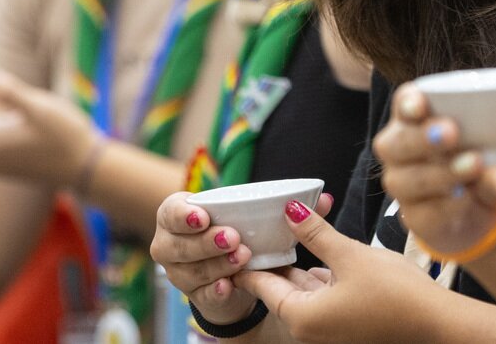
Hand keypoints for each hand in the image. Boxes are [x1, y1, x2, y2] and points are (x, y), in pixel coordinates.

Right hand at [150, 191, 332, 324]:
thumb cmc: (244, 235)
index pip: (170, 211)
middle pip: (179, 245)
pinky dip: (216, 290)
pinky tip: (228, 286)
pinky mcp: (195, 297)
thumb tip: (325, 198)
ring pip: (191, 271)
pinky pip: (202, 295)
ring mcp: (180, 273)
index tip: (205, 216)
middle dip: (205, 242)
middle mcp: (171, 244)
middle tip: (233, 238)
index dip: (183, 214)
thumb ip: (288, 207)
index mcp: (180, 214)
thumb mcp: (257, 219)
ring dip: (216, 264)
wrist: (236, 276)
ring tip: (241, 258)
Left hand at [234, 201, 442, 342]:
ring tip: (287, 230)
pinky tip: (320, 249)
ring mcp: (330, 331)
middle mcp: (311, 330)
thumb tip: (288, 209)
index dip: (248, 258)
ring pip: (304, 291)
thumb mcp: (349, 254)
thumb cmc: (396, 295)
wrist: (438, 325)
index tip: (234, 238)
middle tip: (260, 226)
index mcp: (302, 317)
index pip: (261, 284)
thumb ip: (315, 232)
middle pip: (282, 287)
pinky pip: (324, 296)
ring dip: (299, 263)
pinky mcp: (348, 326)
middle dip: (276, 255)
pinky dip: (320, 274)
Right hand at [370, 82, 495, 256]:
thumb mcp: (487, 136)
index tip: (422, 103)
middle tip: (453, 132)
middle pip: (397, 142)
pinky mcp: (413, 217)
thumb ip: (490, 121)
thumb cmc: (480, 154)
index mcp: (414, 118)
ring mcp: (401, 185)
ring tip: (474, 165)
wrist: (478, 206)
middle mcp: (398, 149)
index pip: (404, 103)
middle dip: (424, 137)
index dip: (410, 102)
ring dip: (442, 172)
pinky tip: (468, 196)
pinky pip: (426, 211)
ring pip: (409, 180)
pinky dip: (449, 204)